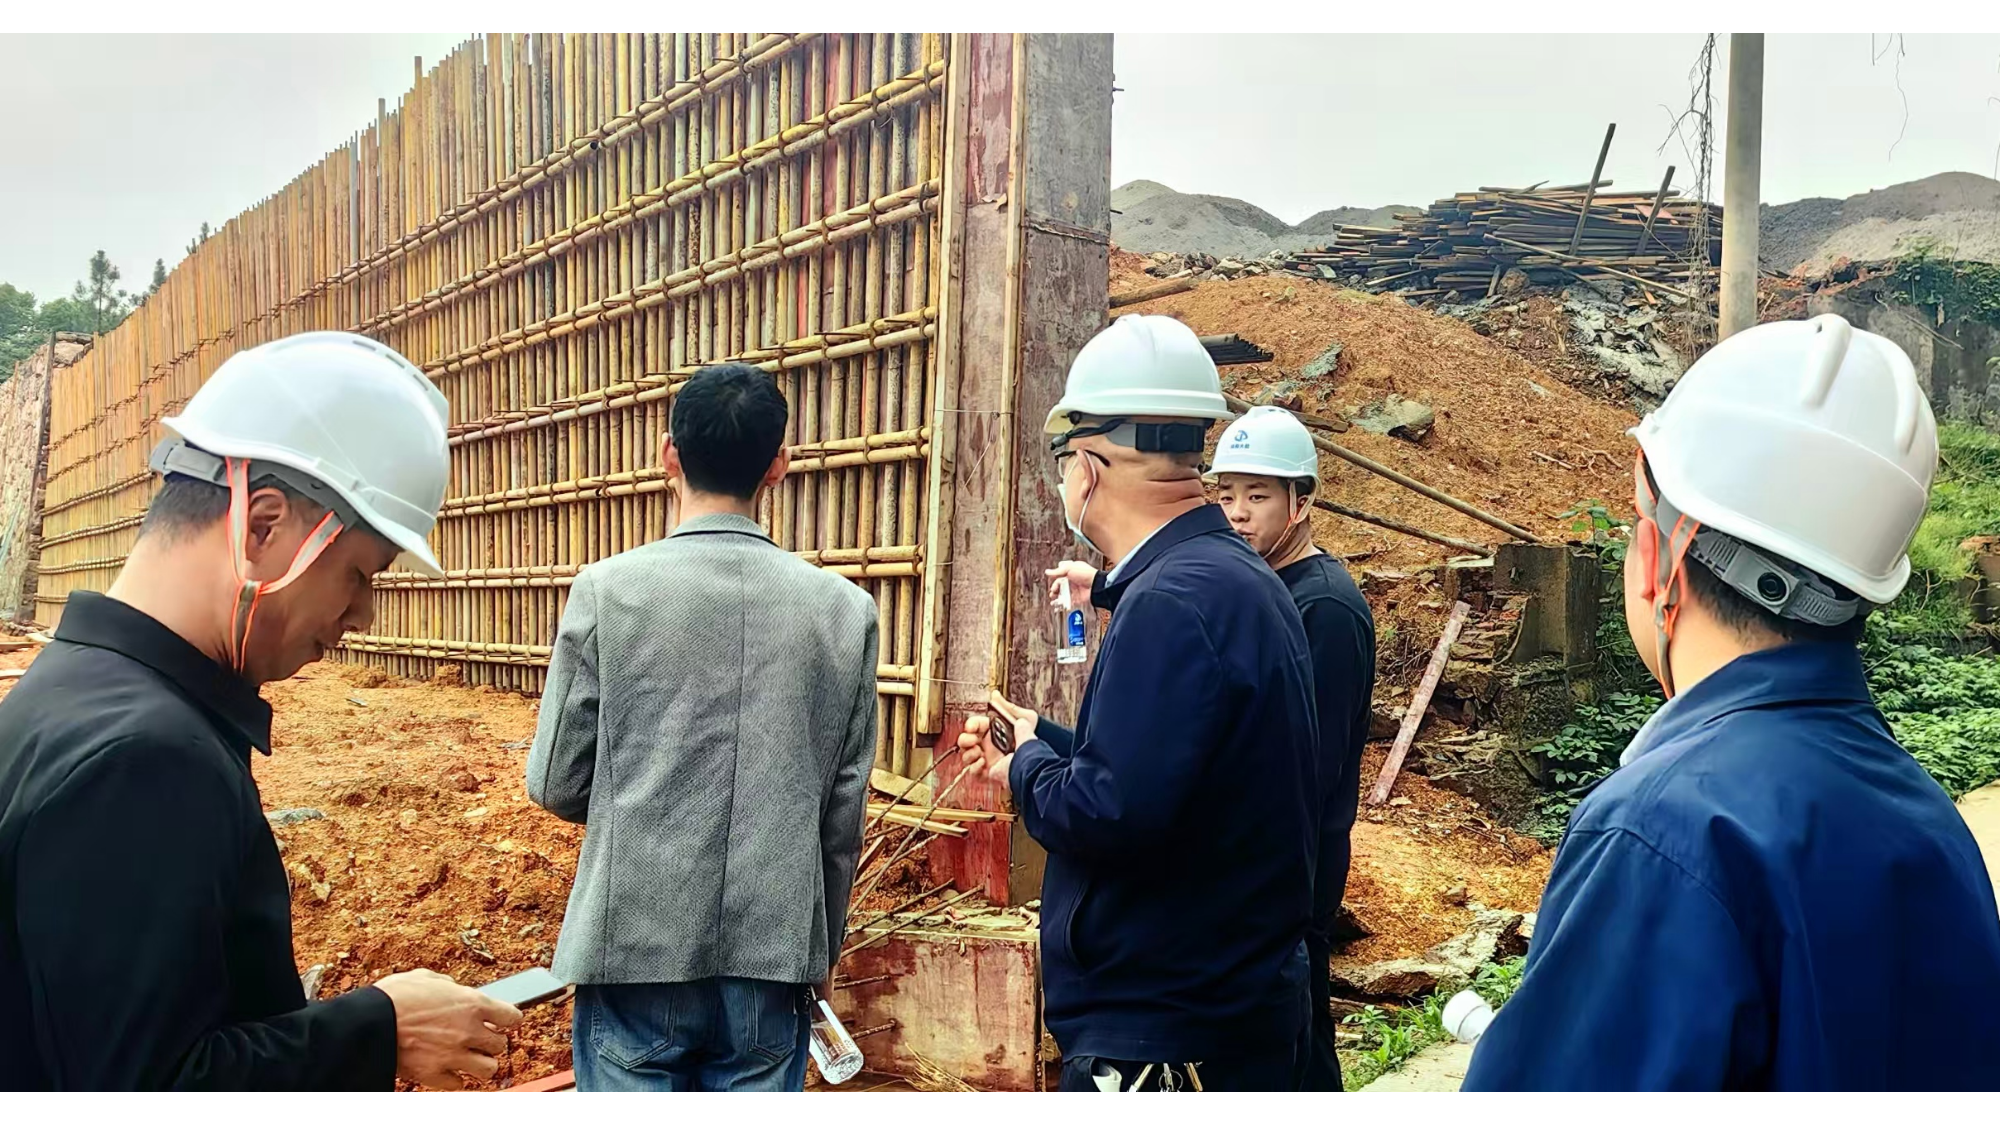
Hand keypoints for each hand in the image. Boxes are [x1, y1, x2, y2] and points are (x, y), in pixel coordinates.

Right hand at [374, 968, 522, 1089]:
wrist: (368, 1023)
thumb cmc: (394, 996)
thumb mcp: (426, 977)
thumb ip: (448, 984)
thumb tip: (453, 989)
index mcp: (472, 1003)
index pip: (512, 1017)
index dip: (507, 1019)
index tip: (502, 1021)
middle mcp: (469, 1031)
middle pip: (501, 1045)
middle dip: (490, 1041)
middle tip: (477, 1039)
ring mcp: (454, 1055)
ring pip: (489, 1069)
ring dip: (480, 1064)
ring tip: (468, 1058)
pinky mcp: (435, 1075)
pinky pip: (459, 1084)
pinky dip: (455, 1078)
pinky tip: (446, 1069)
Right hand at [959, 691, 1036, 782]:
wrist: (1037, 763)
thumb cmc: (1034, 740)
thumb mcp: (1024, 718)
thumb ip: (1008, 707)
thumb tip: (995, 695)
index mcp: (994, 732)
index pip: (975, 726)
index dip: (971, 725)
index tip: (971, 726)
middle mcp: (989, 746)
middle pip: (966, 741)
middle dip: (965, 739)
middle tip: (971, 740)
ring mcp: (988, 760)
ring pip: (967, 756)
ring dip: (968, 754)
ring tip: (978, 752)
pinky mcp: (989, 773)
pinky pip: (974, 772)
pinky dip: (975, 768)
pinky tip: (983, 763)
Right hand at [1046, 562, 1097, 609]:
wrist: (1095, 584)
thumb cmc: (1084, 573)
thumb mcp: (1069, 568)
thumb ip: (1057, 572)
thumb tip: (1047, 572)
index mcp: (1070, 573)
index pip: (1059, 577)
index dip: (1055, 582)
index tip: (1053, 586)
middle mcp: (1072, 582)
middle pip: (1060, 587)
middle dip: (1055, 591)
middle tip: (1052, 594)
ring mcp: (1075, 590)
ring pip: (1063, 595)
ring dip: (1057, 599)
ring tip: (1053, 602)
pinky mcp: (1077, 599)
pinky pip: (1068, 603)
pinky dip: (1063, 606)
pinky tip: (1058, 607)